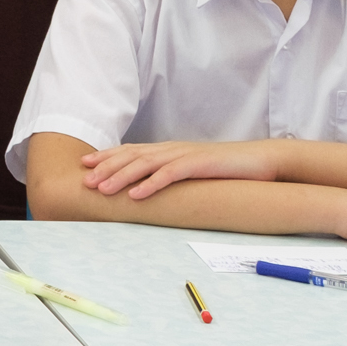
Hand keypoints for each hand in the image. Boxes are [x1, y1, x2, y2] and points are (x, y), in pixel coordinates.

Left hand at [80, 138, 280, 199]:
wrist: (261, 161)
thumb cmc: (228, 169)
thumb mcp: (195, 170)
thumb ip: (174, 174)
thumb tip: (153, 186)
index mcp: (170, 150)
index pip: (132, 151)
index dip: (107, 156)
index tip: (85, 164)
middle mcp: (173, 149)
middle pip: (132, 156)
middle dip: (106, 167)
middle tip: (85, 180)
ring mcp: (186, 156)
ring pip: (145, 164)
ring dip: (121, 176)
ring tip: (102, 188)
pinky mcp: (200, 165)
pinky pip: (171, 175)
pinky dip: (151, 184)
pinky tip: (136, 195)